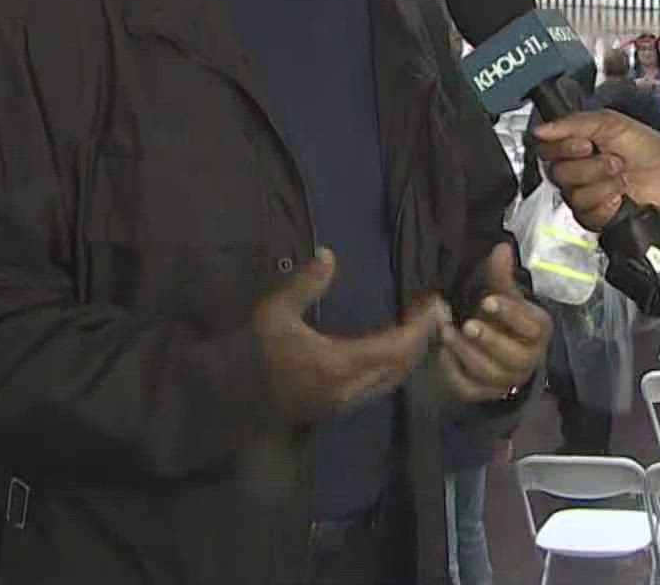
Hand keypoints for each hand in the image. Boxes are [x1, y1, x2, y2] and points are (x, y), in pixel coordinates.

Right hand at [250, 249, 448, 421]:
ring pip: (393, 379)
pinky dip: (394, 365)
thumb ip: (305, 284)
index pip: (397, 348)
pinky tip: (392, 346)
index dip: (421, 326)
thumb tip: (328, 254)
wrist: (224, 397)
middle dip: (423, 337)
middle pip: (403, 366)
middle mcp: (351, 389)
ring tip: (417, 323)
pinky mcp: (336, 407)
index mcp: (341, 365)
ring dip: (410, 353)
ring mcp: (344, 402)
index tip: (435, 302)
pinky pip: (379, 386)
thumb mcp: (274, 312)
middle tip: (432, 308)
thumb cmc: (250, 353)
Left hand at [440, 244, 552, 402]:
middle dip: (489, 340)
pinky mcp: (486, 393)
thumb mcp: (504, 295)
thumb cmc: (504, 318)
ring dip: (466, 353)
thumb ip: (501, 275)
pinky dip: (455, 373)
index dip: (511, 315)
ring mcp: (507, 380)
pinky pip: (471, 389)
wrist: (499, 349)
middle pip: (514, 357)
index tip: (488, 301)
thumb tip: (501, 247)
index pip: (533, 327)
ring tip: (447, 333)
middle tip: (468, 324)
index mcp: (538, 332)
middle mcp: (528, 360)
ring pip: (490, 373)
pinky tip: (443, 355)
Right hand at [533, 111, 659, 229]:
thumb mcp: (609, 123)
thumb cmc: (643, 146)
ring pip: (573, 194)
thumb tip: (541, 128)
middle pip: (558, 174)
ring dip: (603, 184)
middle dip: (591, 166)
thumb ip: (573, 123)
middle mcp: (573, 170)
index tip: (586, 143)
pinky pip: (586, 214)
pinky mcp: (593, 216)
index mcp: (572, 145)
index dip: (563, 147)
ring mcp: (582, 195)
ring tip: (621, 177)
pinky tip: (620, 197)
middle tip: (613, 160)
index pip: (545, 149)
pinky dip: (606, 204)